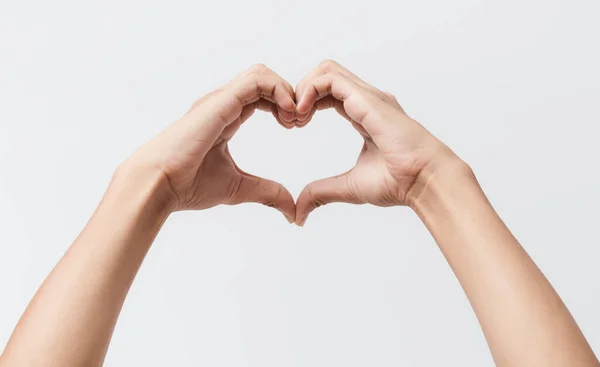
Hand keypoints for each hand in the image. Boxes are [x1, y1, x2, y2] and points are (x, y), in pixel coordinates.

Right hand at [123, 64, 297, 221]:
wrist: (159, 185)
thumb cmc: (188, 185)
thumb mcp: (239, 188)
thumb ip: (267, 193)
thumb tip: (291, 210)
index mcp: (227, 117)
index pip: (261, 96)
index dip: (284, 105)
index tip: (295, 127)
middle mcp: (223, 104)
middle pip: (264, 80)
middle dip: (288, 95)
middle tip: (299, 122)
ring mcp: (220, 100)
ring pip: (261, 74)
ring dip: (285, 91)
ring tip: (293, 119)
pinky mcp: (220, 102)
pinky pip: (257, 81)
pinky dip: (278, 92)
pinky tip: (287, 116)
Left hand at [293, 60, 461, 225]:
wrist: (424, 181)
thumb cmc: (399, 182)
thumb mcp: (348, 187)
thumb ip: (322, 193)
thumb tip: (300, 213)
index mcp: (364, 114)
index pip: (328, 93)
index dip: (306, 103)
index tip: (294, 126)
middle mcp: (366, 100)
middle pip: (325, 75)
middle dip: (300, 92)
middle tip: (291, 120)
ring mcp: (368, 96)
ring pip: (326, 70)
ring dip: (303, 88)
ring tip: (296, 117)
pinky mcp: (367, 99)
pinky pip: (330, 79)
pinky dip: (310, 90)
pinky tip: (303, 114)